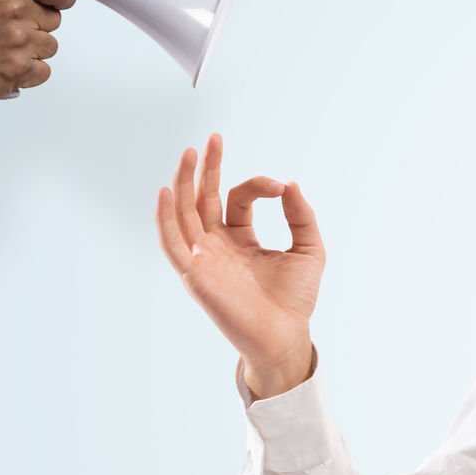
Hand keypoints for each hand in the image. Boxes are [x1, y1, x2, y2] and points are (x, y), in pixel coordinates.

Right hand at [0, 0, 78, 126]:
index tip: (57, 2)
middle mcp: (16, 12)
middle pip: (54, 20)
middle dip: (36, 23)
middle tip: (8, 27)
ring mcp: (20, 43)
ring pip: (49, 46)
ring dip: (32, 48)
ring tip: (2, 46)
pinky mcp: (19, 70)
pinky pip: (43, 70)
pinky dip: (28, 71)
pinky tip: (6, 62)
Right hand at [154, 133, 324, 397]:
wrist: (286, 336)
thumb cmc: (296, 299)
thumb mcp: (309, 249)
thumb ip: (302, 216)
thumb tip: (291, 184)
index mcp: (240, 238)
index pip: (238, 198)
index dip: (258, 185)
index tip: (282, 188)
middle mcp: (217, 246)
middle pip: (202, 198)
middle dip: (205, 168)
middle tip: (212, 139)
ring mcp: (203, 259)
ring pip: (184, 213)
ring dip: (183, 182)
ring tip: (189, 152)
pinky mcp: (195, 274)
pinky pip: (172, 242)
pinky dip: (166, 217)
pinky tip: (167, 191)